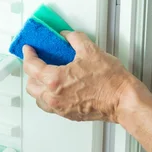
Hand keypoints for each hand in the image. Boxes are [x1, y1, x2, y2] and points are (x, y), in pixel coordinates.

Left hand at [22, 31, 140, 122]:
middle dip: (31, 72)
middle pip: (31, 85)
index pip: (31, 66)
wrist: (123, 100)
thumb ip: (74, 39)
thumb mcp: (91, 51)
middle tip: (37, 62)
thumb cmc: (110, 81)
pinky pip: (52, 107)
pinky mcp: (69, 115)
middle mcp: (54, 97)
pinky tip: (59, 89)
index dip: (28, 55)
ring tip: (46, 77)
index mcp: (55, 80)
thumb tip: (67, 36)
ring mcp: (61, 109)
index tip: (29, 49)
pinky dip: (50, 97)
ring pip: (39, 99)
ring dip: (39, 87)